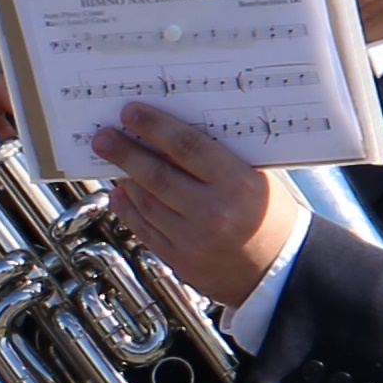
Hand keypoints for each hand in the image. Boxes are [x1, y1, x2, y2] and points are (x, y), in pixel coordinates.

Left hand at [83, 100, 307, 303]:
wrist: (279, 269)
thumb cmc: (270, 215)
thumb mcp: (255, 177)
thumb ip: (218, 158)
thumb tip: (170, 132)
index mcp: (237, 183)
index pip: (187, 147)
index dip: (155, 127)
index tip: (131, 113)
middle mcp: (213, 211)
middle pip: (157, 175)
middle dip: (125, 153)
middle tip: (103, 137)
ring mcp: (194, 238)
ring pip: (146, 203)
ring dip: (124, 178)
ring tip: (109, 159)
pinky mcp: (181, 259)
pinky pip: (145, 229)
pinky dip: (128, 208)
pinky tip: (119, 192)